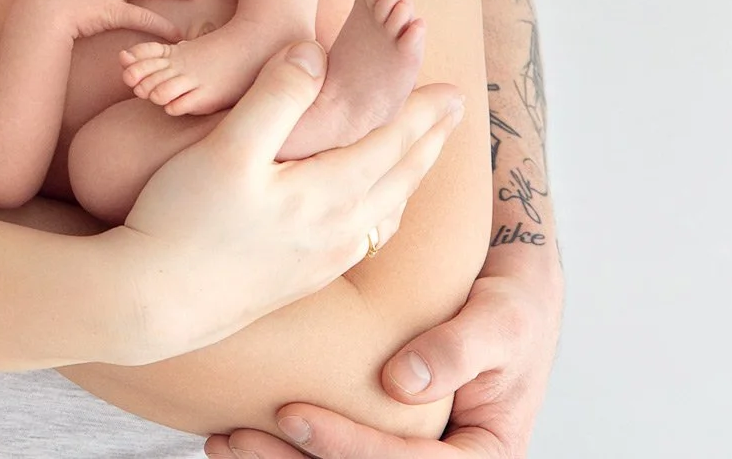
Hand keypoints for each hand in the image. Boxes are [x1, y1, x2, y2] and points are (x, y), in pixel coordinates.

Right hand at [98, 43, 464, 366]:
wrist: (154, 303)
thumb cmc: (183, 220)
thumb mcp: (227, 147)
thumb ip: (275, 96)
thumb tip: (314, 52)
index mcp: (326, 193)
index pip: (391, 144)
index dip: (422, 114)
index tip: (452, 91)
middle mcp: (337, 232)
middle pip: (400, 179)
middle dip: (429, 141)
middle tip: (454, 113)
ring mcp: (321, 261)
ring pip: (385, 212)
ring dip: (410, 177)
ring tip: (420, 156)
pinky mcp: (301, 280)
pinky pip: (364, 239)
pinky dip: (382, 211)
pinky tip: (369, 212)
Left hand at [210, 247, 561, 458]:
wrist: (504, 288)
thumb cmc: (510, 300)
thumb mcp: (501, 319)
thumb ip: (459, 348)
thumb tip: (403, 383)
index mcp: (483, 455)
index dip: (349, 449)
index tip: (293, 414)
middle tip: (235, 439)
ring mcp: (408, 452)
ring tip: (221, 442)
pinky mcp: (378, 436)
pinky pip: (329, 454)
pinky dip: (284, 448)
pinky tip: (233, 432)